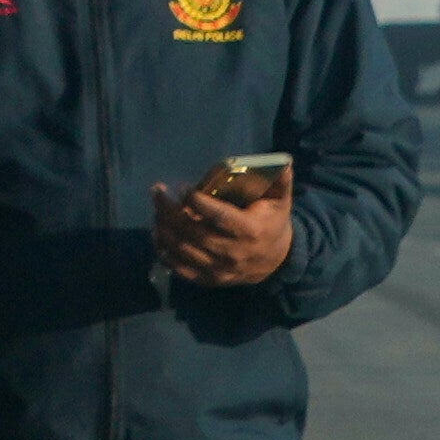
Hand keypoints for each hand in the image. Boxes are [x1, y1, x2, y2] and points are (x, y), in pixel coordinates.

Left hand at [154, 166, 298, 291]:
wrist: (277, 262)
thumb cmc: (273, 223)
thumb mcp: (281, 201)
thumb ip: (280, 181)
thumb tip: (283, 161)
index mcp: (250, 231)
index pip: (219, 217)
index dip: (198, 202)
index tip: (182, 188)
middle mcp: (233, 252)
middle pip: (194, 232)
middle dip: (170, 211)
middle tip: (157, 192)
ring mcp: (220, 269)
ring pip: (184, 251)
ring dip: (164, 229)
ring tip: (156, 209)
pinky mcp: (211, 279)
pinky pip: (182, 270)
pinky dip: (165, 253)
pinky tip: (157, 235)